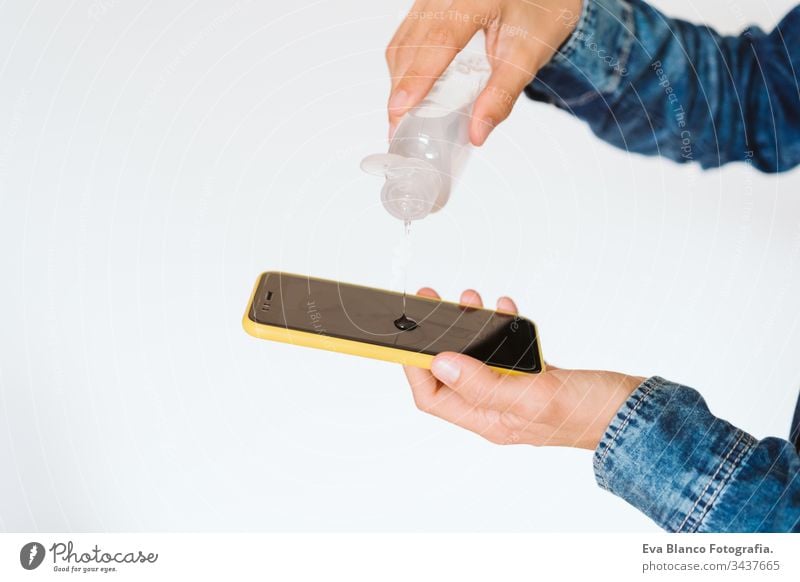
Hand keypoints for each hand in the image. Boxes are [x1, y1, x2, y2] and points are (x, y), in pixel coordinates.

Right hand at [386, 0, 582, 143]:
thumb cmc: (538, 19)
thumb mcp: (527, 58)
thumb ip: (502, 95)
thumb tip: (476, 134)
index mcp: (477, 0)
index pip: (441, 38)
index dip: (419, 76)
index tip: (401, 109)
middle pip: (413, 44)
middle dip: (402, 89)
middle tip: (399, 127)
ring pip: (402, 42)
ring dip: (399, 80)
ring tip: (402, 115)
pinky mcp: (427, 6)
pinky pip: (405, 38)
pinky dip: (404, 68)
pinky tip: (409, 91)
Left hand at [404, 287, 643, 449]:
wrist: (634, 412)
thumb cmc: (590, 412)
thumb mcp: (532, 397)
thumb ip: (484, 383)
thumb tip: (440, 364)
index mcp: (489, 420)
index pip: (434, 397)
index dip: (414, 368)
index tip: (406, 338)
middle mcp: (496, 407)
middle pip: (450, 372)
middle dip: (439, 336)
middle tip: (433, 302)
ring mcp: (513, 390)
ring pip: (476, 355)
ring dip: (469, 325)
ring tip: (470, 299)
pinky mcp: (531, 375)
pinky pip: (504, 348)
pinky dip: (500, 326)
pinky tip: (505, 309)